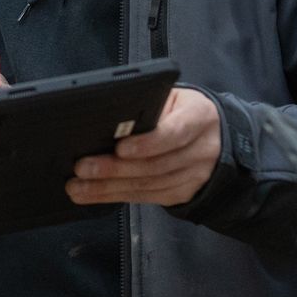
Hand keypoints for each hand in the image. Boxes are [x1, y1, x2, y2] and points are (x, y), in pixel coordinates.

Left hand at [66, 86, 219, 206]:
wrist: (216, 137)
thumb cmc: (183, 111)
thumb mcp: (174, 98)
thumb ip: (150, 107)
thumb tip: (109, 121)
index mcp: (199, 117)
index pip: (174, 133)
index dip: (146, 143)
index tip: (119, 148)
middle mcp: (201, 149)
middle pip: (155, 165)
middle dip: (114, 169)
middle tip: (83, 168)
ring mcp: (194, 175)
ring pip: (148, 185)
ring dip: (108, 188)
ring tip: (79, 186)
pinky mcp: (182, 193)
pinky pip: (147, 198)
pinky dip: (117, 196)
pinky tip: (94, 194)